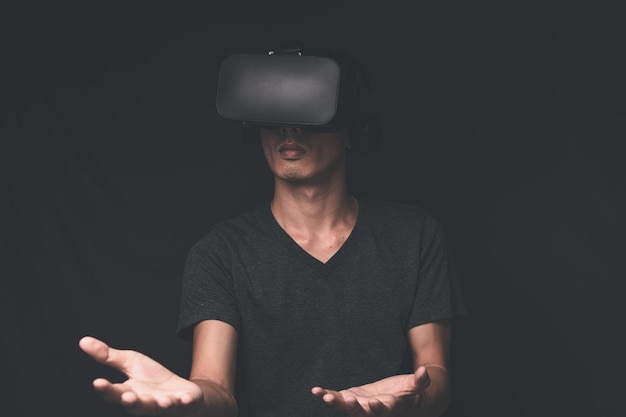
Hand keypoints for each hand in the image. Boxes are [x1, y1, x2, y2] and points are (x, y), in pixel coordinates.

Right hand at [79, 336, 202, 415]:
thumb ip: (108, 356)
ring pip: (160, 408)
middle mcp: (146, 403)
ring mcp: (165, 405)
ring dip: (161, 405)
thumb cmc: (152, 379)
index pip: (114, 393)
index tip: (97, 382)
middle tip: (127, 396)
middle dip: (132, 402)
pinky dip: (185, 402)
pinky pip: (185, 404)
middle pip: (136, 405)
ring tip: (162, 401)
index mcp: (129, 392)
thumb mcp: (130, 363)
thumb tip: (82, 341)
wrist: (182, 390)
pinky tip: (186, 399)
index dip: (106, 390)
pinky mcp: (185, 402)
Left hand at [311, 366, 430, 416]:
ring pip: (345, 409)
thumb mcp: (414, 387)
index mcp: (389, 408)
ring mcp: (359, 407)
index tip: (373, 403)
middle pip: (361, 413)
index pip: (383, 411)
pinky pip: (336, 399)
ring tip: (325, 396)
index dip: (378, 408)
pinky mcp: (350, 400)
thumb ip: (420, 381)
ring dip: (335, 403)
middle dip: (352, 408)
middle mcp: (372, 412)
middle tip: (346, 400)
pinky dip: (326, 395)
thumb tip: (425, 370)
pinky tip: (315, 391)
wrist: (398, 404)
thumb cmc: (408, 395)